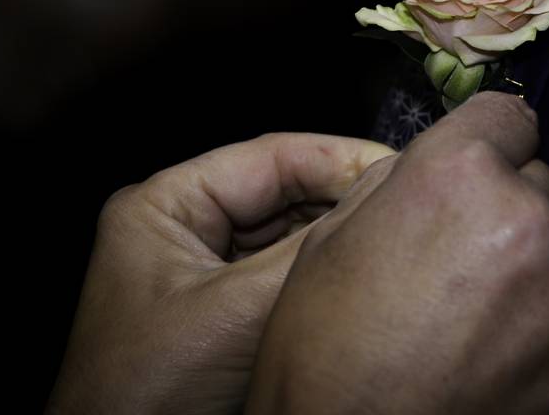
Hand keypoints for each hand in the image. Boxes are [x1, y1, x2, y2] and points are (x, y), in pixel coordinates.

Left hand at [46, 133, 393, 414]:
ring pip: (291, 236)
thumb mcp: (235, 312)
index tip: (398, 165)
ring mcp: (208, 273)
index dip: (340, 158)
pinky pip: (287, 277)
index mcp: (166, 206)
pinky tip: (363, 274)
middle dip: (343, 198)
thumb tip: (377, 201)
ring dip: (338, 237)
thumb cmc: (144, 397)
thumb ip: (308, 251)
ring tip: (393, 233)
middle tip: (405, 203)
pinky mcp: (228, 314)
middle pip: (286, 193)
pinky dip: (324, 274)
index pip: (271, 157)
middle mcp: (187, 230)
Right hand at [246, 92, 548, 414]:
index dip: (487, 140)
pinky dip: (541, 324)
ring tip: (468, 320)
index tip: (478, 164)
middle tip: (456, 261)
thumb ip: (402, 181)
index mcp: (457, 175)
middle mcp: (525, 217)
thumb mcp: (335, 236)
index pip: (509, 115)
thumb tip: (441, 163)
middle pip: (535, 184)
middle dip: (502, 209)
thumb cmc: (323, 349)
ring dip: (524, 270)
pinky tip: (493, 354)